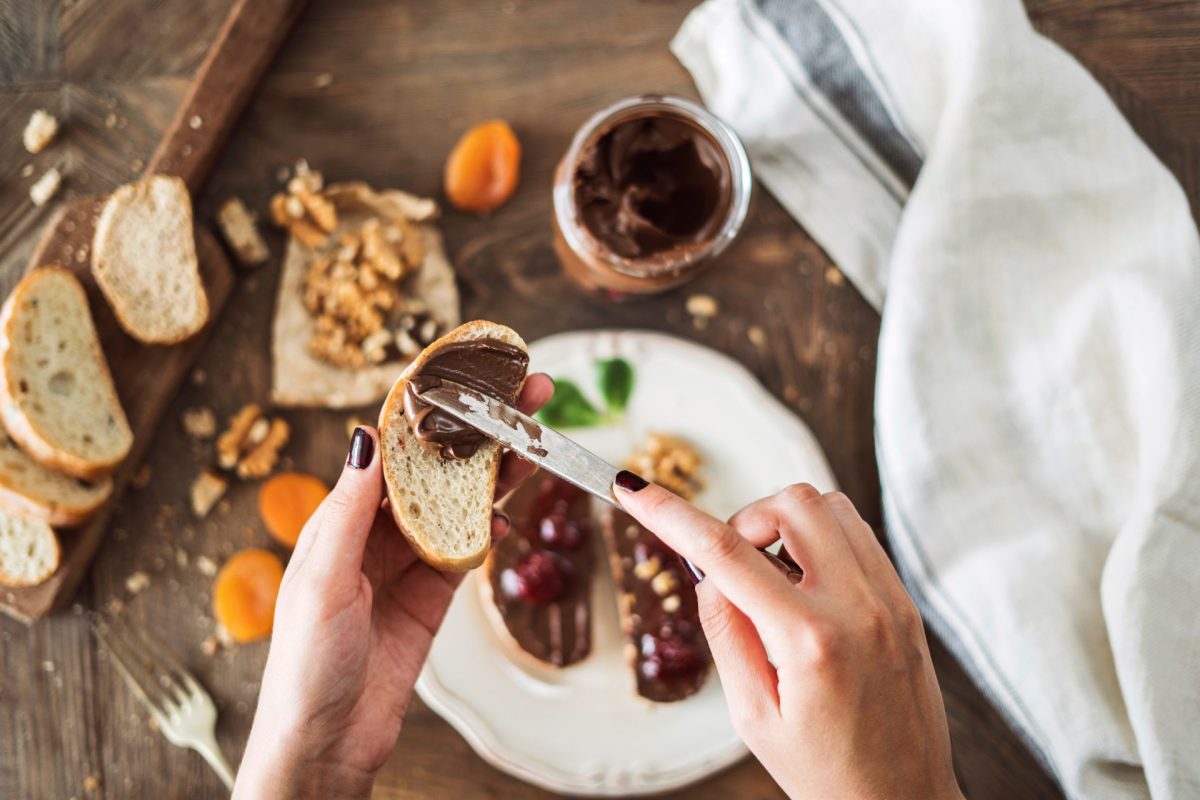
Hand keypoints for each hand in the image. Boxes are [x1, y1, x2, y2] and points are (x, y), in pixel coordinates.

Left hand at [234, 375, 553, 799]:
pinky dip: (493, 524)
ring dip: (496, 468)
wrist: (328, 742)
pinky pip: (469, 548)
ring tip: (535, 434)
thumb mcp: (323, 579)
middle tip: (523, 392)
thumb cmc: (305, 665)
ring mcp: (406, 562)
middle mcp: (374, 532)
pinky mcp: (432, 595)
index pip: (391, 446)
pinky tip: (513, 506)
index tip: (466, 370)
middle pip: (436, 466)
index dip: (430, 405)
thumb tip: (369, 436)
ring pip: (459, 501)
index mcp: (340, 518)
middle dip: (478, 428)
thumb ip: (351, 509)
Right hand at [613, 476, 962, 799]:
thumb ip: (726, 632)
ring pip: (831, 506)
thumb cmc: (826, 774)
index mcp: (811, 641)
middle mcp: (859, 607)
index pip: (726, 553)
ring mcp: (890, 600)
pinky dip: (821, 539)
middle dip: (745, 517)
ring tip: (770, 577)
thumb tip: (710, 572)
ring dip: (786, 523)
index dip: (670, 514)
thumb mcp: (753, 716)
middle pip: (792, 502)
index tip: (633, 488)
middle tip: (731, 564)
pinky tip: (805, 585)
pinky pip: (859, 534)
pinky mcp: (905, 602)